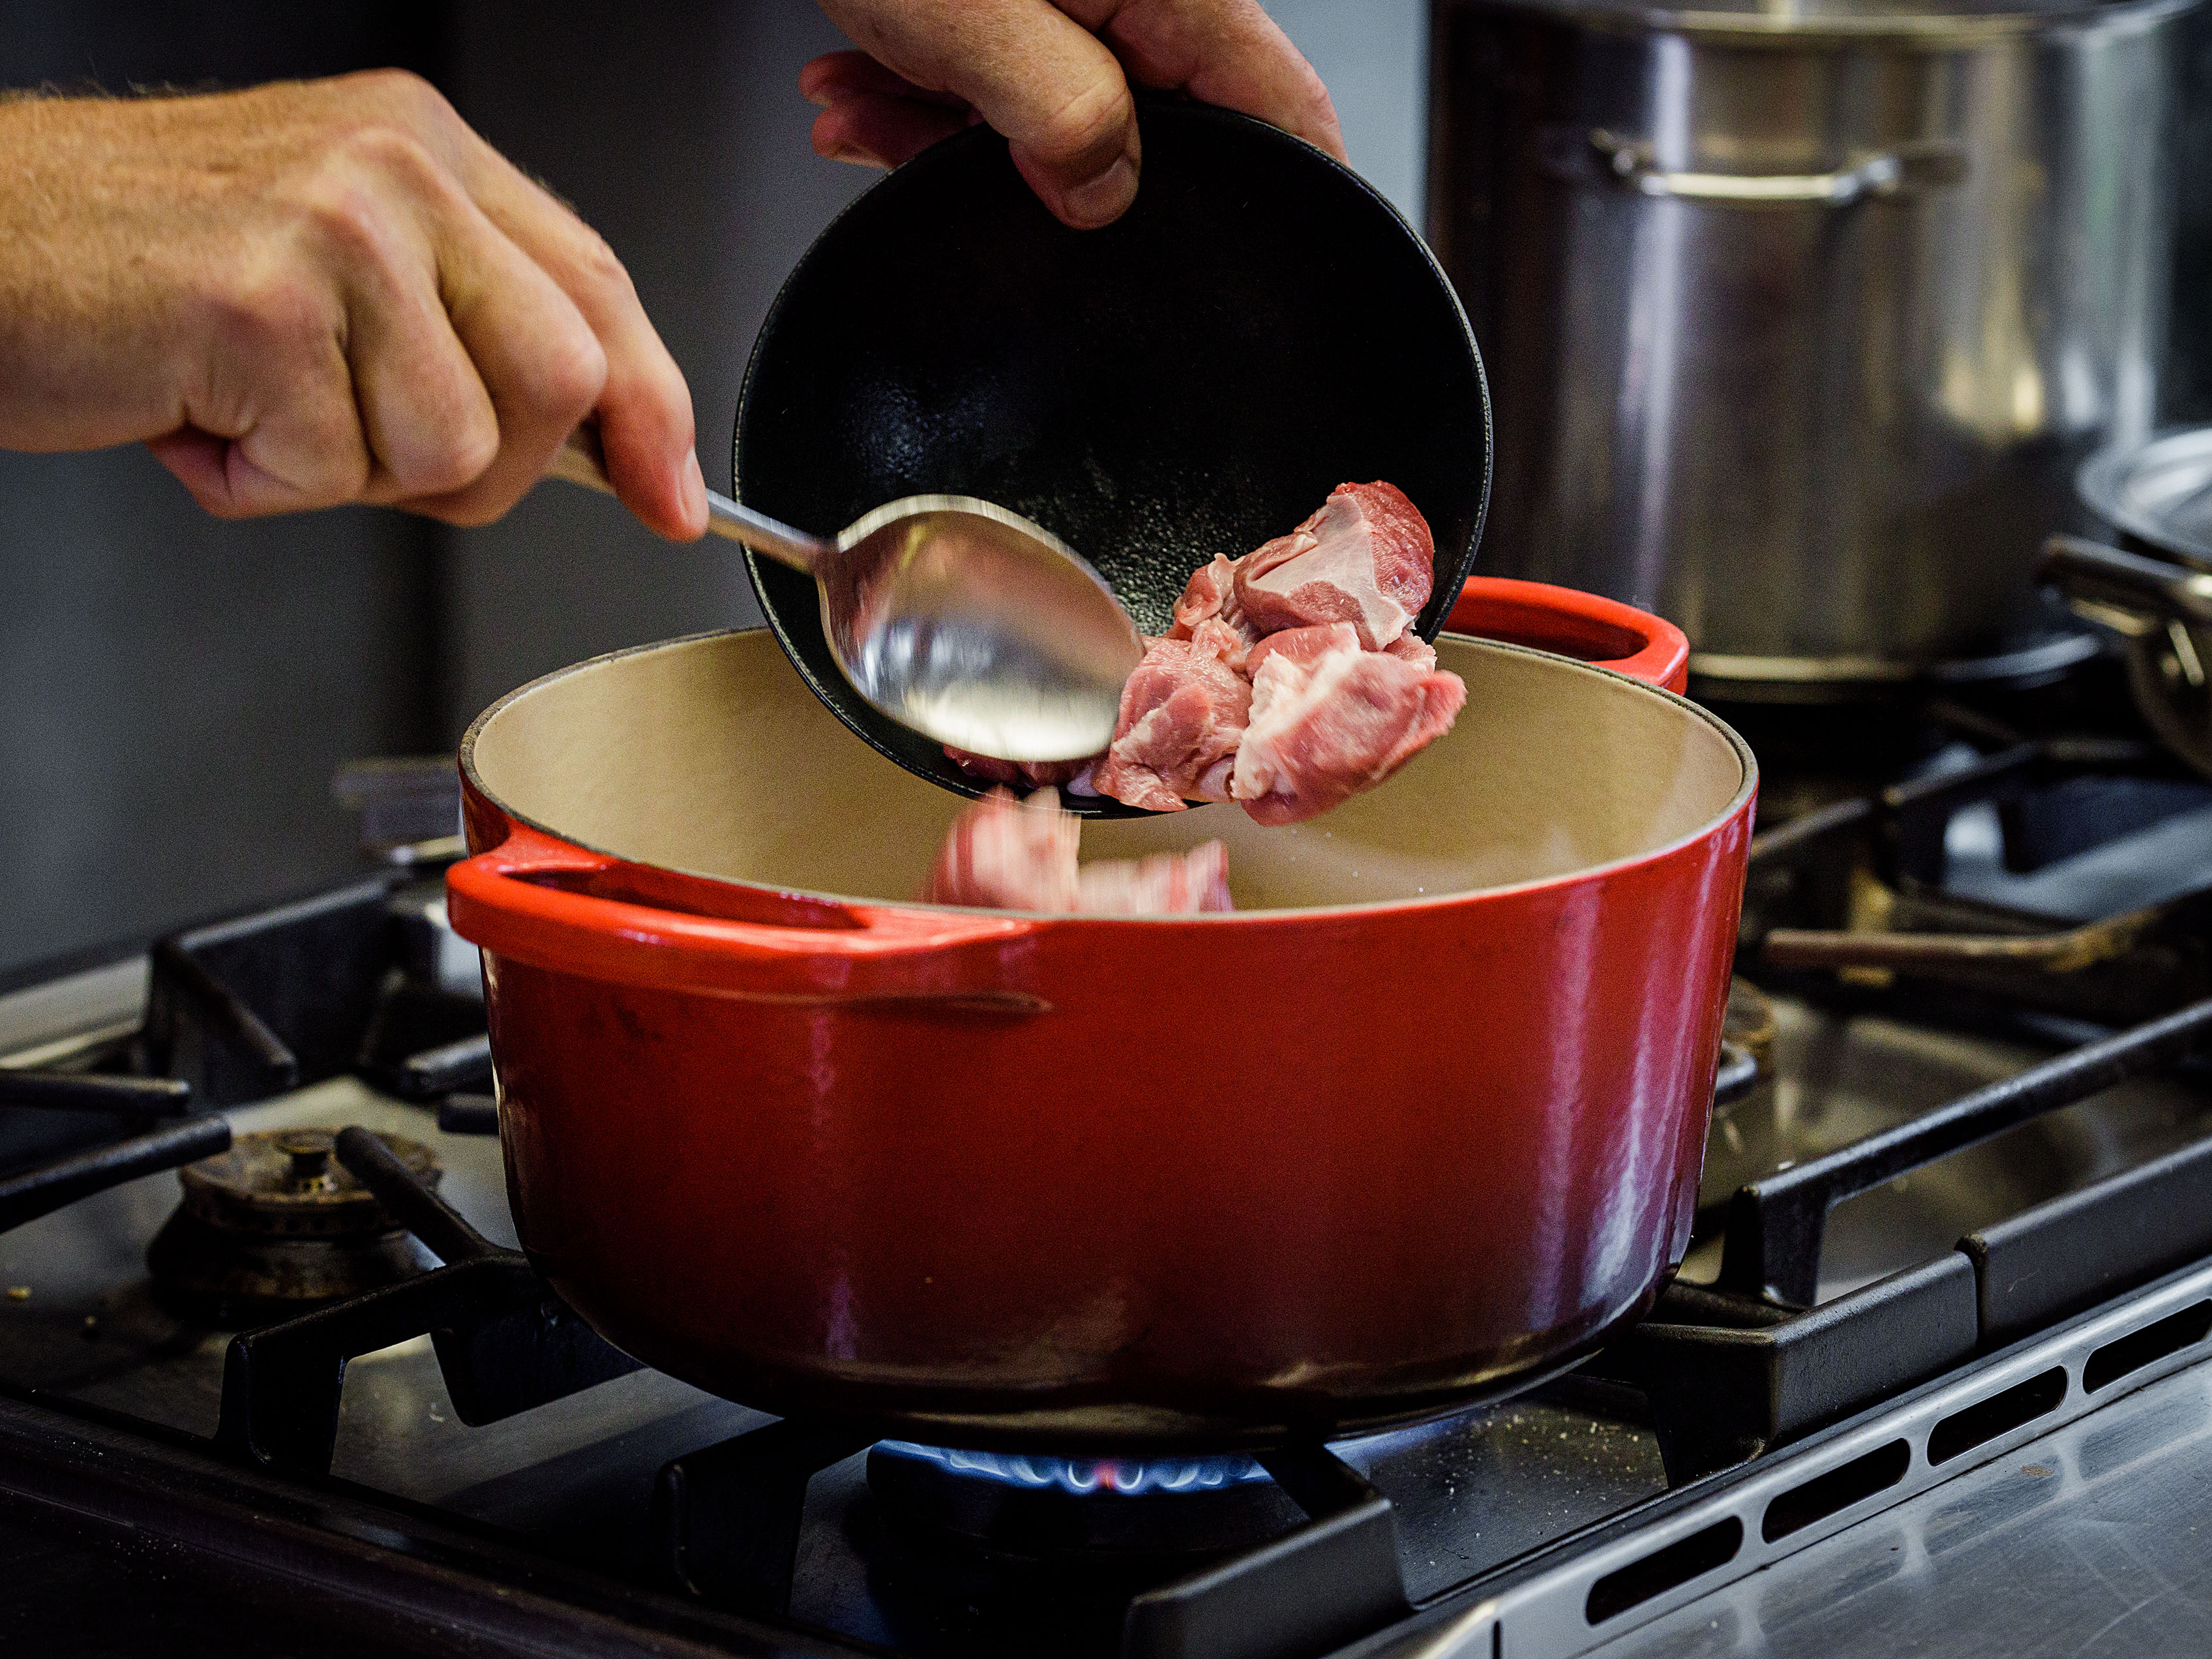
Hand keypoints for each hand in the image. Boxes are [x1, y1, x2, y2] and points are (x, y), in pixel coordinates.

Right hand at [0, 73, 706, 537]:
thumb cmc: (142, 268)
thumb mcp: (338, 269)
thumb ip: (468, 329)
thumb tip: (612, 449)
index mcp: (425, 150)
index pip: (600, 287)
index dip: (653, 410)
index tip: (676, 499)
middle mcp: (394, 170)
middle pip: (563, 379)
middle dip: (489, 466)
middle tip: (372, 447)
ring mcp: (333, 231)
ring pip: (457, 446)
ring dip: (356, 476)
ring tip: (259, 411)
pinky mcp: (261, 308)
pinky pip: (335, 473)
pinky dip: (259, 484)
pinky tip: (199, 417)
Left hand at [803, 0, 1344, 228]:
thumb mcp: (973, 24)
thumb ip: (1063, 120)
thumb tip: (1105, 196)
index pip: (1282, 111)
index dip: (1287, 199)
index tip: (1257, 271)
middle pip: (1153, 122)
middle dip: (1053, 177)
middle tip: (954, 178)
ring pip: (1058, 103)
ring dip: (959, 134)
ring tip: (870, 122)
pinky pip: (1001, 65)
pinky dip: (931, 90)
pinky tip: (865, 90)